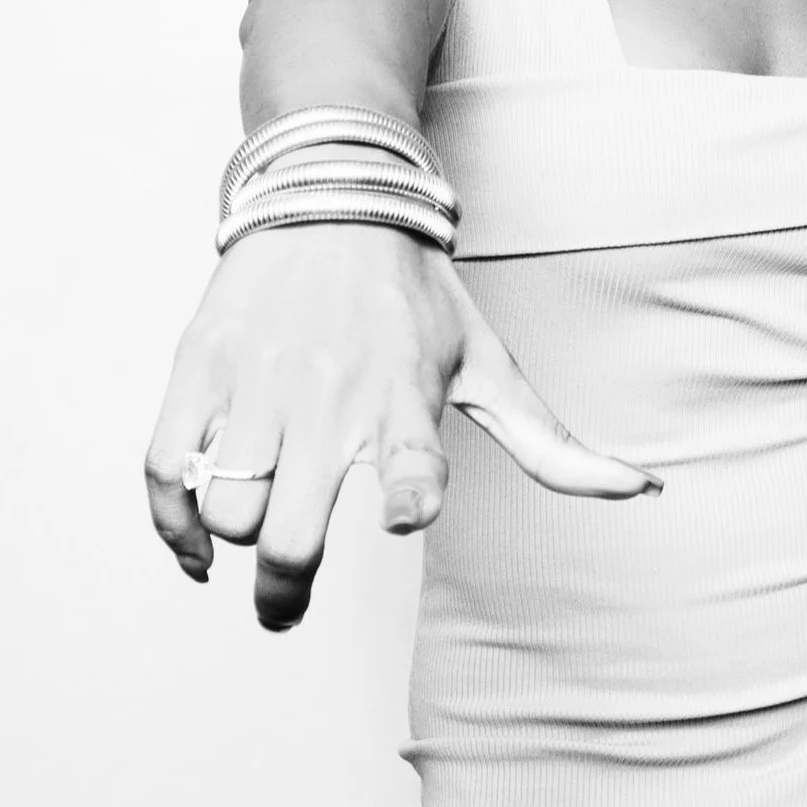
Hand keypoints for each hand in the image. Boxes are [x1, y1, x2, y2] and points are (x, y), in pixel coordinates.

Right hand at [144, 225, 656, 629]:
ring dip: (237, 546)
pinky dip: (173, 528)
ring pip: (228, 509)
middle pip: (290, 530)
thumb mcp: (490, 366)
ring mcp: (259, 387)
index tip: (404, 514)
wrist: (332, 201)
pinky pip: (164, 474)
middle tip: (287, 605)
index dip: (407, 489)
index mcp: (405, 400)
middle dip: (286, 592)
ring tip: (258, 543)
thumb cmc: (417, 298)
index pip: (410, 457)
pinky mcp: (201, 373)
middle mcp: (330, 397)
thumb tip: (641, 491)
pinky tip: (200, 547)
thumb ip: (553, 446)